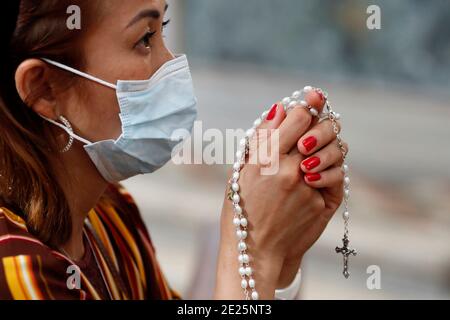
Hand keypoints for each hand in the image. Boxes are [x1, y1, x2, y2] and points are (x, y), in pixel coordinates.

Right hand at [215, 89, 345, 298]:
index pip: (298, 118)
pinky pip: (335, 174)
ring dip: (327, 145)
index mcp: (265, 160)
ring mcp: (308, 188)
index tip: (312, 99)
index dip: (307, 105)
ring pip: (334, 150)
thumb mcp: (240, 170)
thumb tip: (280, 108)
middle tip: (316, 119)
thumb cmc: (242, 207)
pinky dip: (328, 169)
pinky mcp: (321, 203)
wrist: (255, 250)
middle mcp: (290, 171)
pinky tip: (314, 173)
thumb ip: (261, 138)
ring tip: (312, 151)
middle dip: (320, 122)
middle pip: (320, 129)